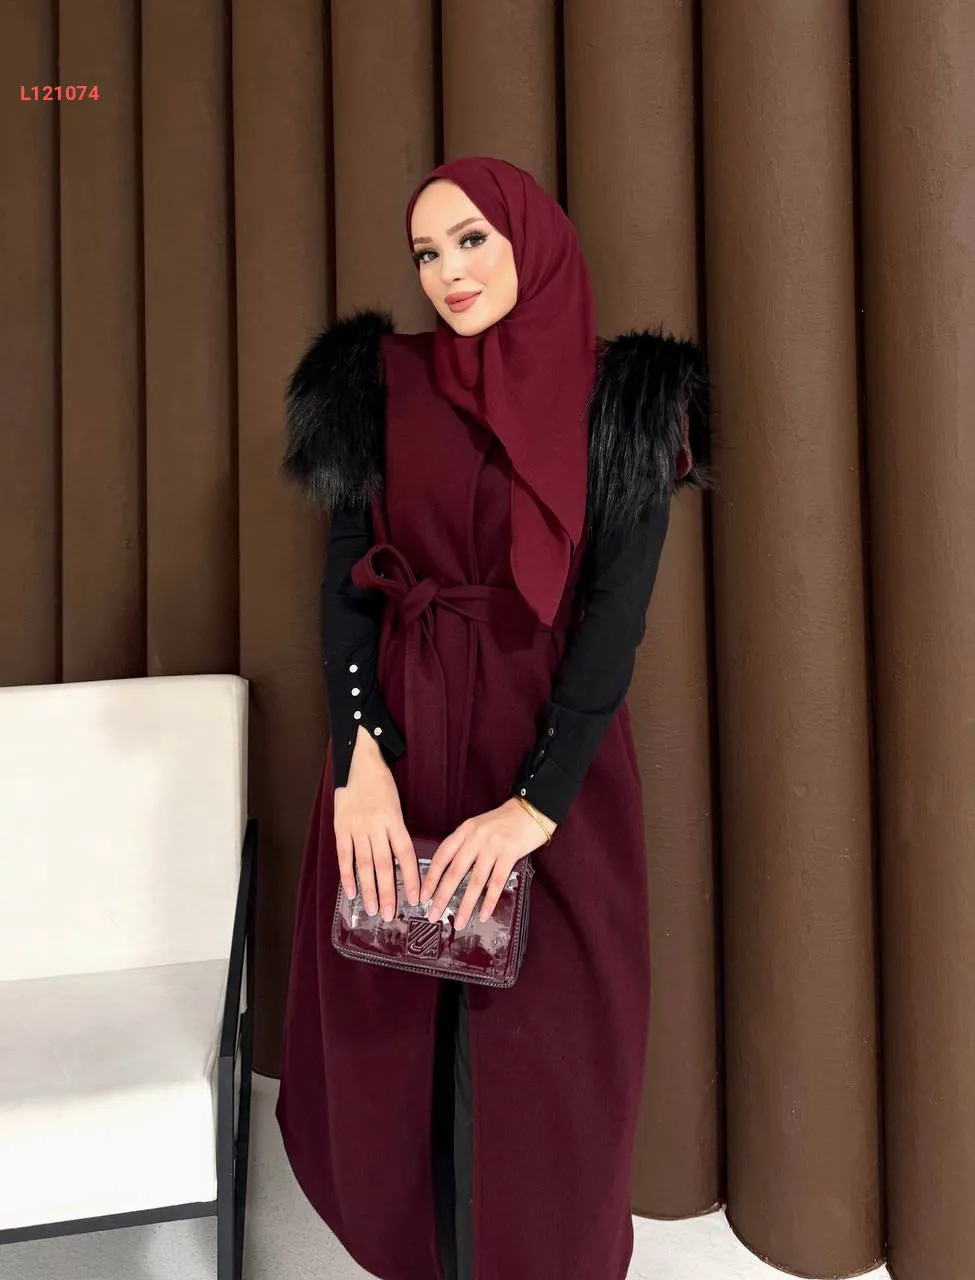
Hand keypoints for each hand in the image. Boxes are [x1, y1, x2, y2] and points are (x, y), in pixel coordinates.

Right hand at [334, 727, 419, 919]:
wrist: (360, 762)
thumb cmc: (382, 786)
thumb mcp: (396, 806)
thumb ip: (396, 833)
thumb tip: (401, 865)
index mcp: (394, 820)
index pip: (406, 854)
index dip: (411, 877)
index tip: (416, 898)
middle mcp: (376, 825)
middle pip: (384, 863)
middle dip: (388, 891)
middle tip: (389, 914)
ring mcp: (356, 826)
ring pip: (364, 863)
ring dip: (368, 888)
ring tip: (371, 909)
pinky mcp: (340, 826)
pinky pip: (344, 855)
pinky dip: (347, 875)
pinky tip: (352, 892)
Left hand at [419, 798, 555, 931]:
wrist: (531, 810)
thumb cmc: (504, 821)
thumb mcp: (478, 826)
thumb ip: (465, 844)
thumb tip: (451, 874)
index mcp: (464, 830)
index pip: (442, 856)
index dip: (431, 877)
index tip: (423, 896)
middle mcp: (475, 838)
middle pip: (455, 872)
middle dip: (442, 896)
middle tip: (433, 915)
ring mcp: (492, 846)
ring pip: (475, 881)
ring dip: (466, 905)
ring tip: (459, 922)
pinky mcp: (509, 854)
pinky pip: (497, 882)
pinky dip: (490, 901)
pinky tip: (483, 915)